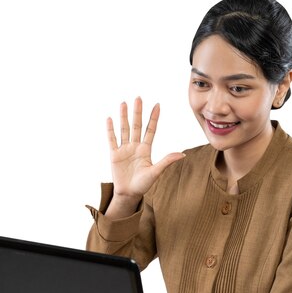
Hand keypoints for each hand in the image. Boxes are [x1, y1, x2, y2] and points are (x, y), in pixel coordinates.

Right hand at [105, 97, 184, 218]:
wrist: (128, 194)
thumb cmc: (143, 185)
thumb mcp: (155, 172)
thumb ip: (166, 161)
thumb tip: (182, 154)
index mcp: (146, 149)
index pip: (151, 130)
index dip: (153, 118)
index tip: (157, 105)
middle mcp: (135, 146)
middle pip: (137, 125)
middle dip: (138, 112)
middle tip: (138, 98)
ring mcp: (124, 149)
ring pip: (124, 129)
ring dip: (124, 117)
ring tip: (123, 103)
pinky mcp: (114, 155)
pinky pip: (112, 140)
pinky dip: (110, 130)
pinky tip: (110, 119)